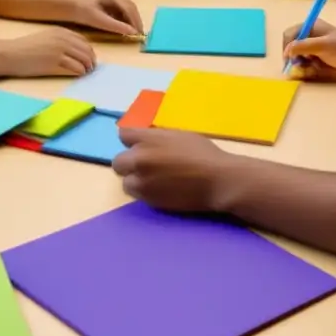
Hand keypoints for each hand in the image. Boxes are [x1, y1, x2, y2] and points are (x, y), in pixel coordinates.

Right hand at [0, 28, 95, 76]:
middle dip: (91, 61)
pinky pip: (76, 69)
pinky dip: (80, 73)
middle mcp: (63, 39)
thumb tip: (76, 53)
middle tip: (90, 69)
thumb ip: (60, 42)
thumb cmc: (24, 49)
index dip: (89, 51)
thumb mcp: (45, 38)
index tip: (88, 59)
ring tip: (85, 73)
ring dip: (87, 68)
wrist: (9, 54)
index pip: (84, 41)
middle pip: (87, 50)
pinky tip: (78, 76)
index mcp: (61, 31)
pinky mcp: (55, 62)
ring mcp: (60, 50)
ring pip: (84, 60)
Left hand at [73, 0, 144, 34]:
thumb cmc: (82, 11)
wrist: (71, 5)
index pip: (130, 9)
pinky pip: (124, 11)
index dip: (136, 22)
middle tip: (139, 36)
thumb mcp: (98, 20)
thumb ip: (116, 26)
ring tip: (133, 34)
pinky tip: (125, 28)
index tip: (139, 34)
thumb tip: (133, 32)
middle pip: (132, 8)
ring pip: (129, 10)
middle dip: (136, 22)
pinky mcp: (114, 2)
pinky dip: (126, 20)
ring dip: (132, 21)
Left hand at [112, 128, 237, 212]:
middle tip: (145, 166)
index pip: (123, 135)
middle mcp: (139, 159)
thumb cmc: (203, 153)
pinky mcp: (149, 200)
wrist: (217, 180)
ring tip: (154, 181)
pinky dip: (146, 193)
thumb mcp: (178, 135)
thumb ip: (156, 137)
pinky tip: (162, 190)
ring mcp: (142, 182)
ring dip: (136, 180)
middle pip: (118, 161)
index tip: (139, 144)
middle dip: (129, 163)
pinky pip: (138, 195)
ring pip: (126, 182)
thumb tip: (144, 140)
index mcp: (147, 139)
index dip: (131, 140)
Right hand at [282, 19, 335, 81]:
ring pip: (297, 56)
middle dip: (292, 57)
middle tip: (297, 67)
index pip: (289, 34)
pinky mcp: (317, 58)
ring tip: (308, 69)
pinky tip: (314, 71)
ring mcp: (313, 47)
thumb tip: (287, 51)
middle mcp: (310, 36)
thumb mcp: (322, 45)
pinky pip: (305, 63)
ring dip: (299, 64)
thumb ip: (303, 46)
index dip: (286, 46)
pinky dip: (306, 68)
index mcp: (310, 26)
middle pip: (291, 46)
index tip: (288, 59)